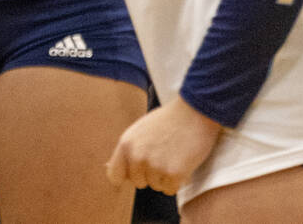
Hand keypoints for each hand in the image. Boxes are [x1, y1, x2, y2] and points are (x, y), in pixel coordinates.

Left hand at [106, 96, 221, 194]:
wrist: (194, 112)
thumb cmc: (168, 120)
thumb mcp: (140, 129)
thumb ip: (128, 149)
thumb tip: (108, 168)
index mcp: (126, 143)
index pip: (114, 174)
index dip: (127, 175)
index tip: (137, 171)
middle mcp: (137, 156)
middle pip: (138, 182)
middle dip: (150, 174)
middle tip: (163, 154)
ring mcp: (155, 165)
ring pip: (156, 186)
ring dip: (165, 176)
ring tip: (174, 155)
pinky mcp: (173, 173)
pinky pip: (170, 189)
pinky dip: (177, 181)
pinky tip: (182, 162)